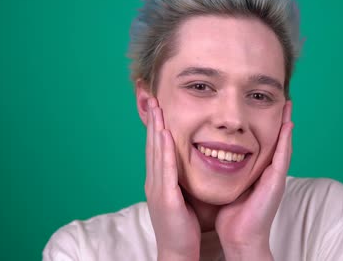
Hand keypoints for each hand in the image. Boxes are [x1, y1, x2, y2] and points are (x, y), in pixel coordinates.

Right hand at [144, 98, 200, 260]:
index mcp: (159, 181)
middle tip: (152, 97)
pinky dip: (164, 149)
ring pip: (156, 152)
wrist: (178, 251)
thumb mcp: (182, 197)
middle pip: (153, 144)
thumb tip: (190, 163)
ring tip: (157, 107)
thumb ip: (182, 179)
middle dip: (153, 120)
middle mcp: (154, 181)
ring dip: (156, 128)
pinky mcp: (165, 198)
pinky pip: (165, 168)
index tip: (158, 106)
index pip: (157, 147)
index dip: (156, 126)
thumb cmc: (184, 226)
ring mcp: (157, 189)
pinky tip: (165, 134)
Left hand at [215, 101, 293, 260]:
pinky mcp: (276, 182)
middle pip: (277, 140)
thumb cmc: (232, 216)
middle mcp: (269, 172)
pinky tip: (287, 125)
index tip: (265, 105)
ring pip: (283, 144)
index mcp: (258, 172)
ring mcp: (275, 176)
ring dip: (286, 123)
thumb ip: (226, 172)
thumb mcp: (229, 186)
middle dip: (280, 119)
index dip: (265, 125)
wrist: (240, 237)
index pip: (262, 143)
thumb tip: (212, 157)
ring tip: (287, 104)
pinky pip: (282, 157)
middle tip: (283, 97)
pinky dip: (285, 140)